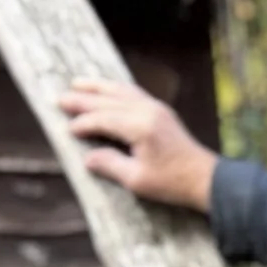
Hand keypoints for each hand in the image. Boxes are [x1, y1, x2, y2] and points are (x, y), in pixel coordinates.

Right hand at [59, 77, 217, 213]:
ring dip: (98, 87)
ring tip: (77, 83)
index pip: (103, 119)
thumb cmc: (173, 183)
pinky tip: (107, 89)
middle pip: (108, 100)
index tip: (68, 129)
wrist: (206, 178)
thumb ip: (110, 165)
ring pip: (121, 91)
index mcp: (140, 127)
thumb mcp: (138, 180)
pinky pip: (133, 92)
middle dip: (83, 99)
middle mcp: (147, 111)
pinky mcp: (161, 111)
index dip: (84, 124)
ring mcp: (156, 108)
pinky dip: (116, 89)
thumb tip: (87, 159)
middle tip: (60, 98)